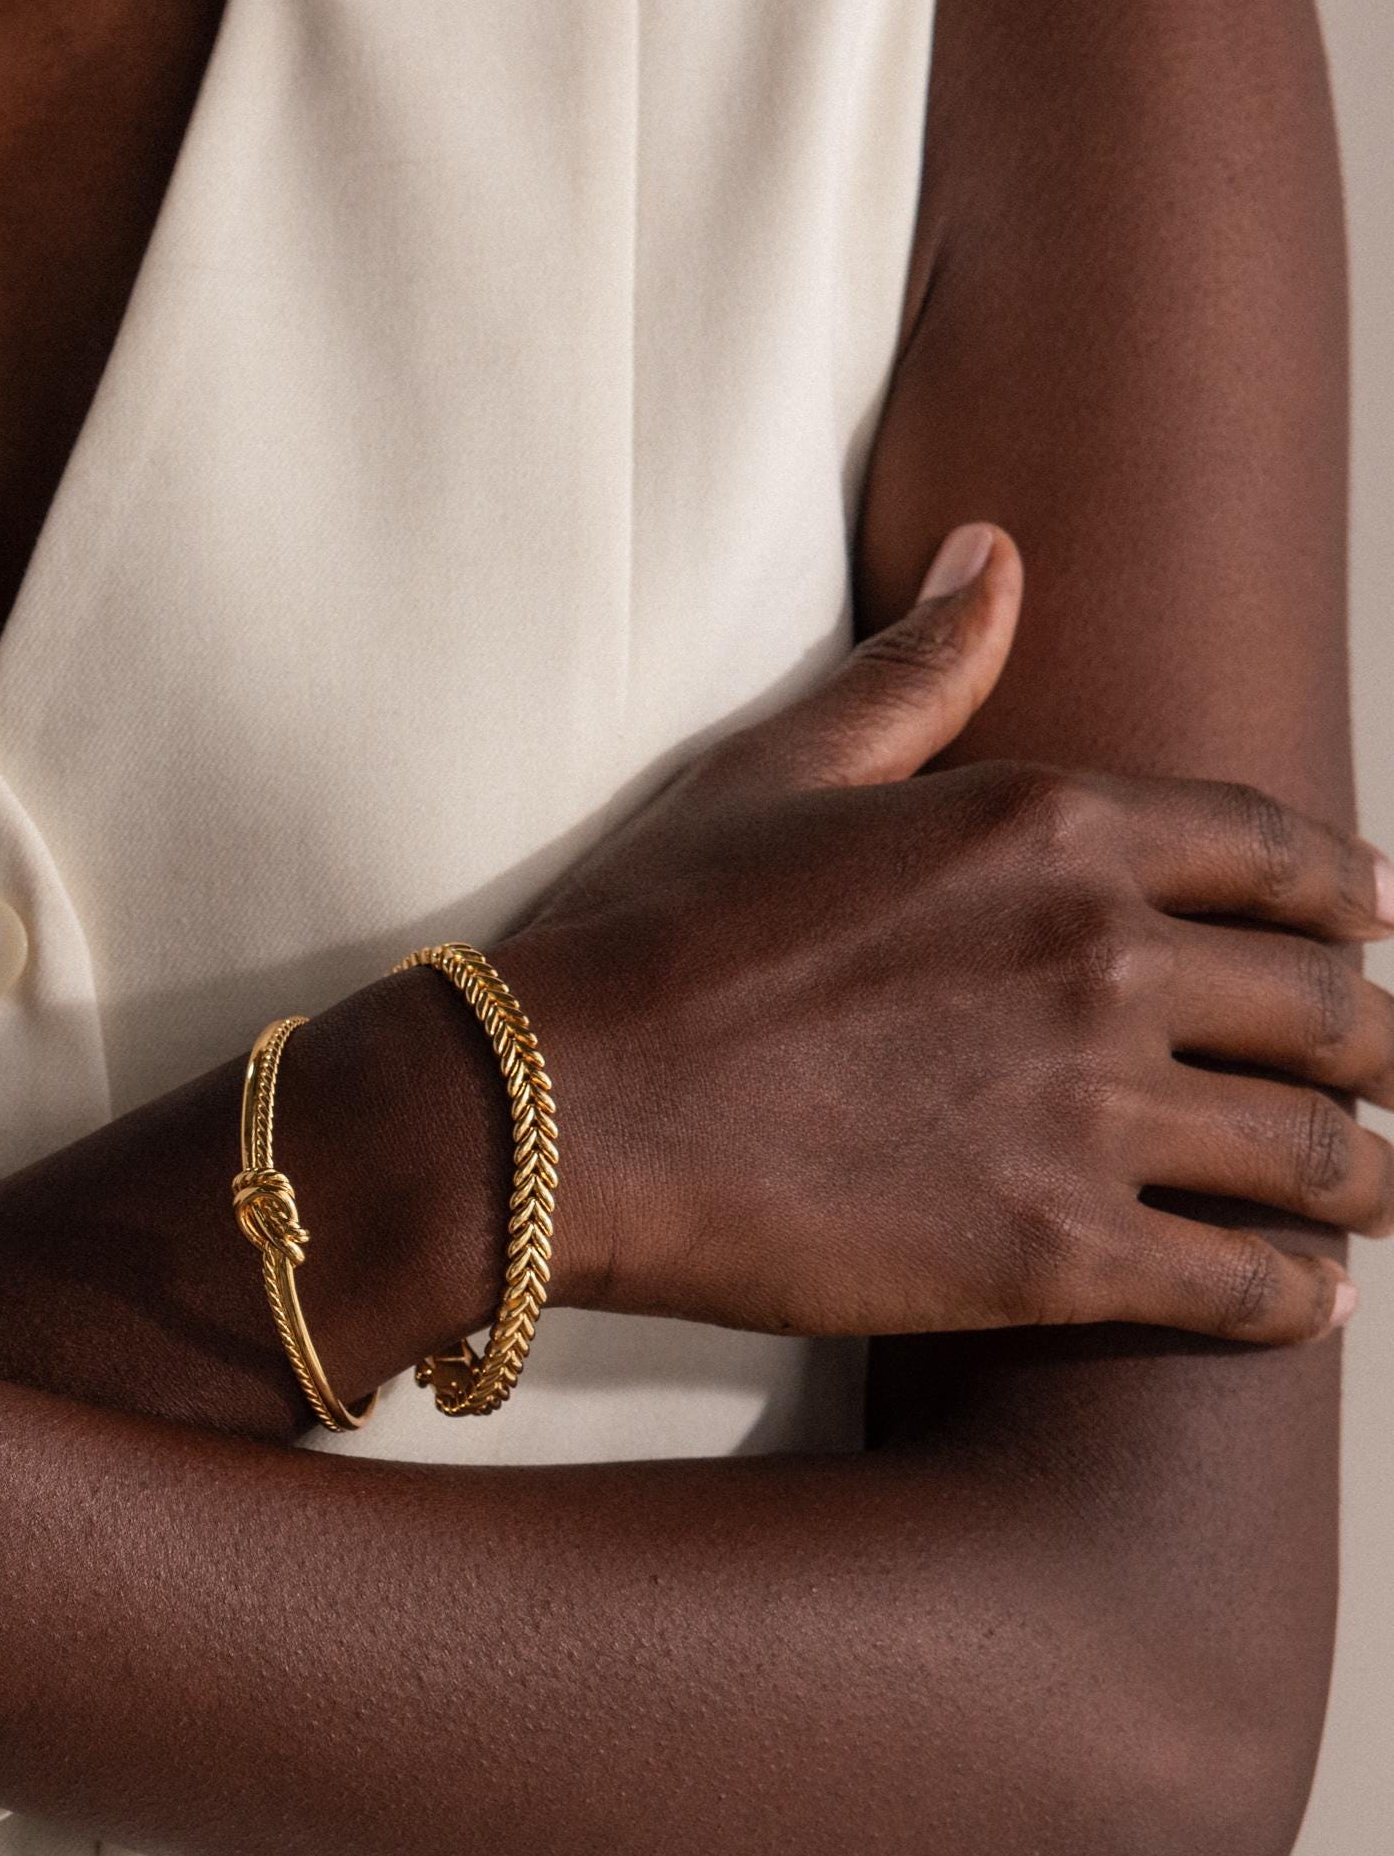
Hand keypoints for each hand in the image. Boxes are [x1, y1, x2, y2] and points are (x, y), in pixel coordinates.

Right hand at [503, 526, 1393, 1342]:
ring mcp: (1091, 1113)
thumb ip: (913, 676)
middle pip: (1330, 1007)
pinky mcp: (1053, 1254)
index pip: (1280, 856)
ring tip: (1364, 1198)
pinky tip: (1303, 1299)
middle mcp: (1107, 957)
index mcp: (1055, 825)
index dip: (1349, 897)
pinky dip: (1293, 1297)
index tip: (1374, 927)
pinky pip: (1242, 1282)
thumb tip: (994, 556)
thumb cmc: (638, 939)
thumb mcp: (772, 774)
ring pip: (1316, 1151)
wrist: (545, 1109)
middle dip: (1374, 1046)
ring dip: (1361, 1177)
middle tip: (1379, 1077)